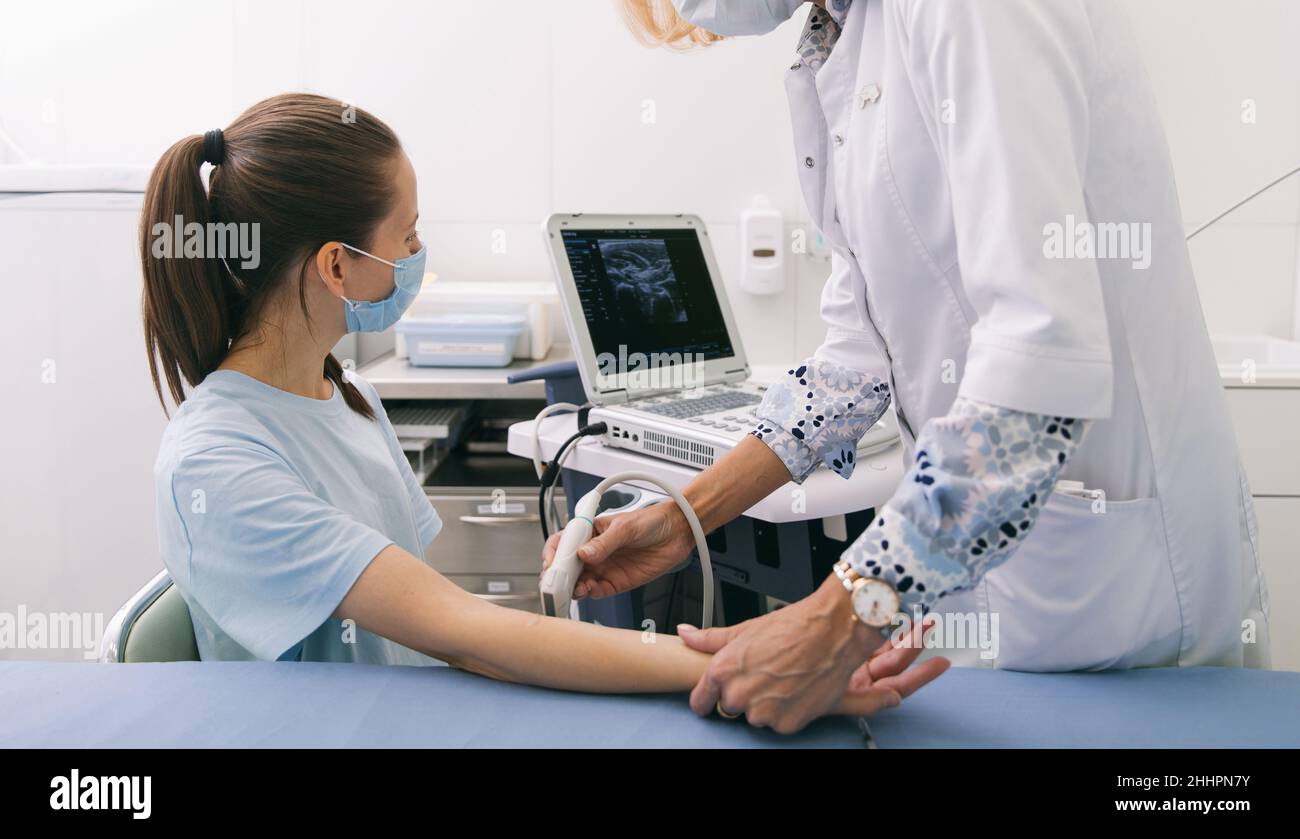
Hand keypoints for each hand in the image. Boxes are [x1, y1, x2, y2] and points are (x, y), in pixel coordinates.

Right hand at [541, 501, 695, 598]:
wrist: (678, 532)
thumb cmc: (651, 521)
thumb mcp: (626, 527)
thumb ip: (605, 542)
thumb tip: (584, 554)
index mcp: (589, 532)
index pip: (562, 543)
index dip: (552, 553)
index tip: (551, 563)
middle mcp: (593, 552)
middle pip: (566, 567)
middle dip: (558, 576)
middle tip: (557, 583)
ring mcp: (603, 568)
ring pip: (579, 582)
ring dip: (573, 588)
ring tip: (575, 589)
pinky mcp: (616, 582)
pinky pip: (597, 591)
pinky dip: (590, 593)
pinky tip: (590, 590)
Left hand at [681, 577, 949, 732]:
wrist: (833, 631)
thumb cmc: (793, 627)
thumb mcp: (745, 630)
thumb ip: (710, 639)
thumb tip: (686, 634)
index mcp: (722, 672)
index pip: (700, 702)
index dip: (707, 698)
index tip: (712, 698)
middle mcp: (739, 695)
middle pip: (731, 708)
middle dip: (743, 695)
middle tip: (764, 675)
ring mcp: (763, 713)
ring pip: (756, 717)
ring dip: (766, 705)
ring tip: (784, 679)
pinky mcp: (787, 724)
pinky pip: (779, 724)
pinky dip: (787, 712)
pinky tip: (796, 690)